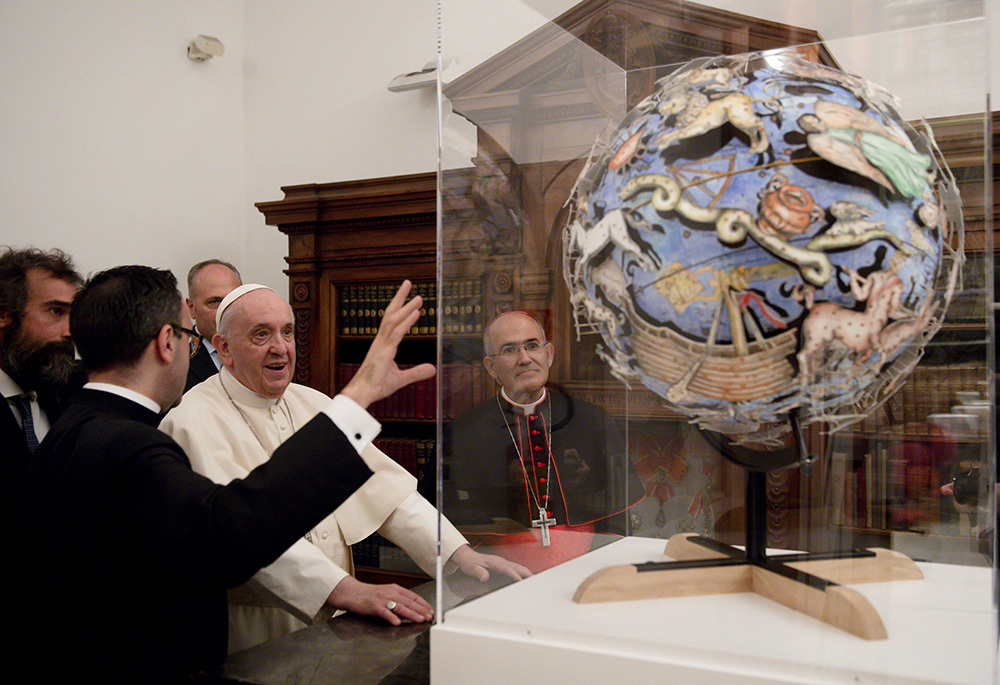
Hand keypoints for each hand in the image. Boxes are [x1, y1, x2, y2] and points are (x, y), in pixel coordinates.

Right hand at [325, 575, 432, 625]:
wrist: (353, 593)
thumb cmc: (370, 595)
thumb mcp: (387, 593)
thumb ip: (399, 599)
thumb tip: (413, 608)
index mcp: (395, 589)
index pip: (413, 596)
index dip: (423, 603)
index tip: (430, 610)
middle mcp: (390, 592)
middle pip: (409, 602)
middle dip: (421, 610)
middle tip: (429, 616)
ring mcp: (382, 599)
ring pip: (400, 607)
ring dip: (411, 614)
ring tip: (420, 619)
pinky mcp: (373, 606)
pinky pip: (384, 612)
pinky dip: (391, 617)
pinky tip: (397, 623)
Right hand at [341, 280, 435, 408]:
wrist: (362, 394)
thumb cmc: (376, 386)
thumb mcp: (401, 378)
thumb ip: (416, 372)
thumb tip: (432, 368)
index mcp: (383, 344)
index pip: (391, 321)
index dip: (399, 307)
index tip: (409, 297)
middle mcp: (381, 341)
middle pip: (390, 313)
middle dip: (399, 298)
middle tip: (408, 283)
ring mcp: (381, 345)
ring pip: (393, 320)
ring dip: (406, 307)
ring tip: (418, 297)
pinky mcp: (383, 352)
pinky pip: (396, 334)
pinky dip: (406, 322)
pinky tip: (416, 313)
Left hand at [449, 544, 531, 582]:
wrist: (466, 557)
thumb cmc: (470, 562)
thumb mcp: (472, 569)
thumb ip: (479, 573)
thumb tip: (485, 578)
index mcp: (494, 562)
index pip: (507, 569)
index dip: (515, 575)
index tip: (521, 580)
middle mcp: (500, 561)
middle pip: (516, 566)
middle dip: (526, 572)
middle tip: (534, 579)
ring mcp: (501, 562)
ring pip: (517, 566)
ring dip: (525, 571)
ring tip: (533, 578)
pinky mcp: (501, 564)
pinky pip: (514, 567)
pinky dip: (521, 570)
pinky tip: (524, 574)